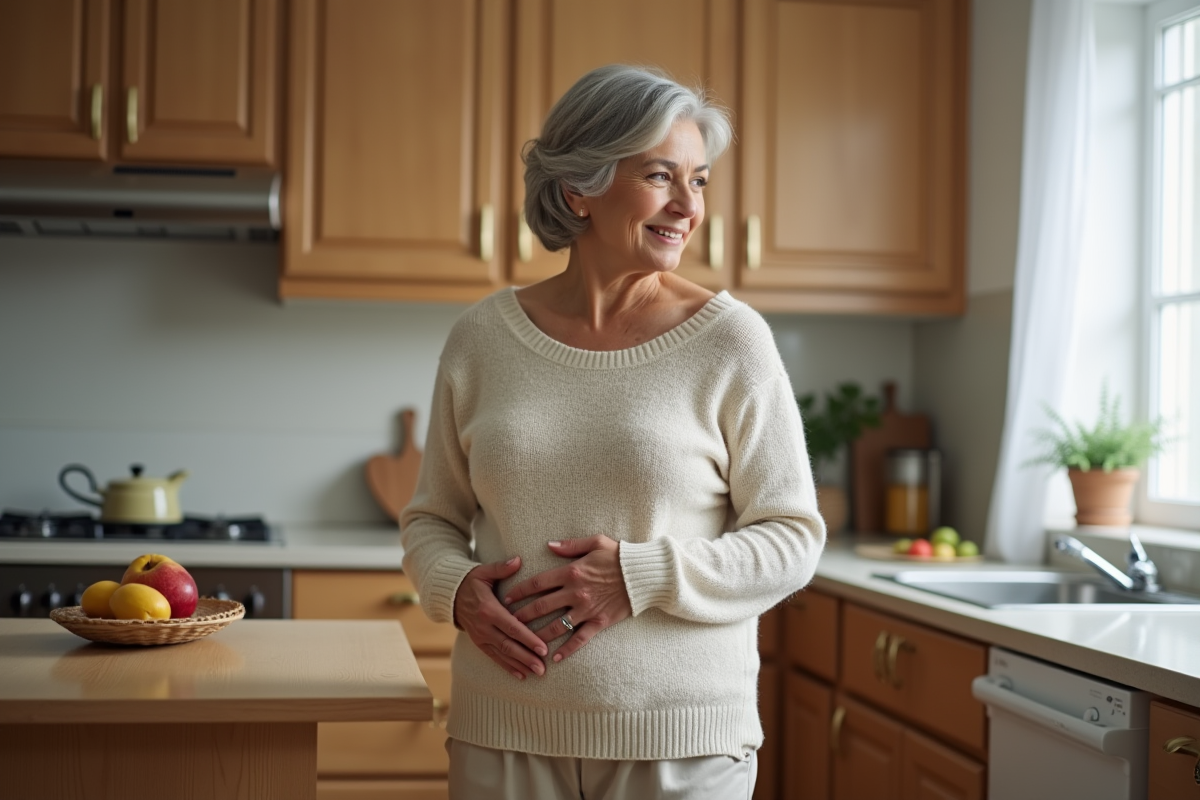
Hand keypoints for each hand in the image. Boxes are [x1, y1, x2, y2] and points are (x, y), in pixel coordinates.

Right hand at [454, 557, 547, 679]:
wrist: (450, 596)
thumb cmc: (472, 581)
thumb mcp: (485, 571)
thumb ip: (502, 567)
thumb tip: (518, 560)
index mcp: (488, 609)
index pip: (512, 627)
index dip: (528, 639)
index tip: (543, 648)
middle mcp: (484, 627)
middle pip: (509, 645)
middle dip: (527, 657)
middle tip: (544, 667)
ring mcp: (480, 637)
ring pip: (503, 654)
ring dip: (520, 665)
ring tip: (538, 673)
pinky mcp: (479, 643)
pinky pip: (494, 657)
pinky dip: (508, 667)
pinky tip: (522, 675)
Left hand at [504, 535, 632, 662]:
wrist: (644, 574)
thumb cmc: (620, 555)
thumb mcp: (595, 542)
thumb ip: (570, 546)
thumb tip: (549, 545)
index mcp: (571, 571)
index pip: (538, 583)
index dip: (520, 591)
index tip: (507, 598)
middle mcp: (575, 592)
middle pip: (542, 606)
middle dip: (523, 615)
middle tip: (508, 623)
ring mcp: (587, 609)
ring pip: (557, 626)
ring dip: (539, 634)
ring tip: (525, 642)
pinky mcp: (600, 622)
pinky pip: (580, 639)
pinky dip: (567, 650)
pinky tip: (554, 658)